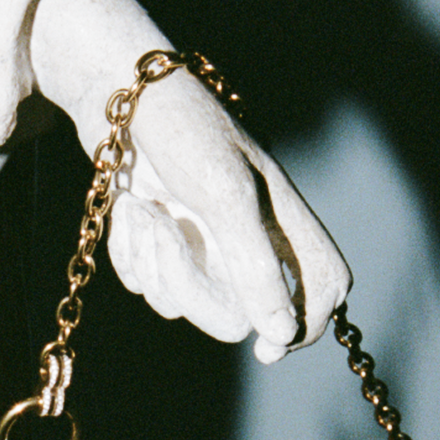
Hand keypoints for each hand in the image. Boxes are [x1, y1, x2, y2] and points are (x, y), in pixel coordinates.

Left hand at [29, 0, 349, 359]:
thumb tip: (282, 331)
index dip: (305, 323)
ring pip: (182, 304)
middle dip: (190, 284)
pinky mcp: (160, 244)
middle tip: (163, 232)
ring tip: (141, 206)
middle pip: (236, 315)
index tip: (267, 347)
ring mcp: (202, 244)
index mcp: (283, 220)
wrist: (115, 92)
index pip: (324, 287)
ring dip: (151, 260)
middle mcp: (247, 239)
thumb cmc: (183, 130)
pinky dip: (129, 255)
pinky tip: (128, 208)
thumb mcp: (226, 194)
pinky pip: (146, 286)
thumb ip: (257, 265)